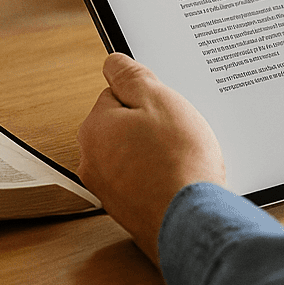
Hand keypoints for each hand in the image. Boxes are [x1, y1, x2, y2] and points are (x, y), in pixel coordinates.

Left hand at [75, 53, 225, 264]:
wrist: (191, 222)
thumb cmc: (177, 162)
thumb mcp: (159, 99)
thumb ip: (131, 75)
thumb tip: (113, 61)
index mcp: (95, 128)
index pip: (116, 94)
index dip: (147, 98)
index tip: (165, 109)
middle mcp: (92, 160)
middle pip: (123, 126)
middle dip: (149, 127)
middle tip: (177, 134)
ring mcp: (108, 189)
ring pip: (133, 155)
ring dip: (154, 154)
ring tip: (180, 159)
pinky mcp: (126, 211)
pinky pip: (141, 182)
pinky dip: (158, 178)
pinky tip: (178, 180)